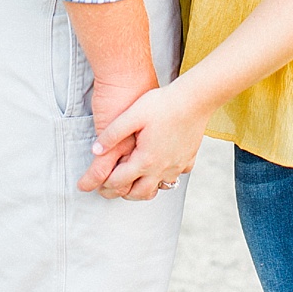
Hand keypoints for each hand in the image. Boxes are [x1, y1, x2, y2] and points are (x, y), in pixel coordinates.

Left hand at [77, 83, 206, 200]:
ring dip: (143, 188)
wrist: (196, 97)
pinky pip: (175, 176)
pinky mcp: (189, 158)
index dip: (104, 184)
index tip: (97, 182)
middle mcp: (162, 168)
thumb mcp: (132, 114)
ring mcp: (178, 165)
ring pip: (158, 188)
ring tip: (134, 179)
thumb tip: (95, 150)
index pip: (119, 182)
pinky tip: (160, 166)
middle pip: (138, 194)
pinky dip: (165, 177)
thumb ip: (111, 134)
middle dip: (122, 193)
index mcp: (145, 159)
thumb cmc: (165, 103)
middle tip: (111, 186)